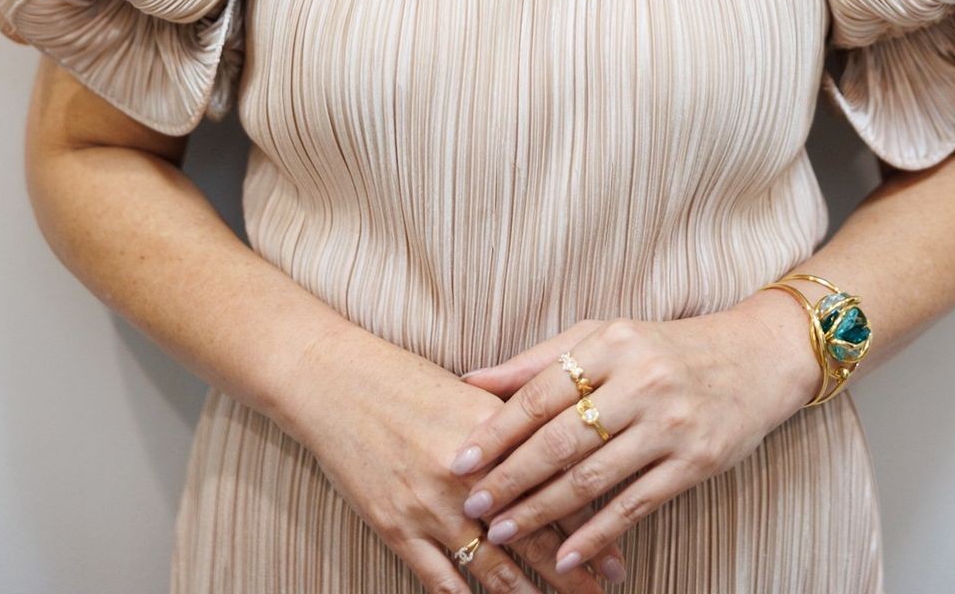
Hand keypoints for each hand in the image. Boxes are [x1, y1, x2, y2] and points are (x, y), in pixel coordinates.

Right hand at [273, 322, 628, 589]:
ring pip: (491, 568)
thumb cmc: (402, 381)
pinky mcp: (395, 529)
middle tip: (608, 587)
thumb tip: (565, 444)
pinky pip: (441, 582)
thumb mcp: (466, 393)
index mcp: (491, 435)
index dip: (590, 523)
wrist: (334, 384)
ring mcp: (428, 508)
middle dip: (573, 569)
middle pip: (532, 535)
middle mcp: (465, 477)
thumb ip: (513, 423)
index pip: (553, 488)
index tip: (619, 552)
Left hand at [444, 295, 817, 573]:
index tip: (460, 460)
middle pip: (561, 438)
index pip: (541, 392)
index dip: (497, 431)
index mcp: (612, 342)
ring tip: (503, 530)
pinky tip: (566, 555)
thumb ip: (540, 360)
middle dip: (511, 477)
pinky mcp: (695, 462)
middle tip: (473, 505)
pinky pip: (636, 504)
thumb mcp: (605, 336)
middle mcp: (640, 380)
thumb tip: (472, 380)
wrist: (755, 357)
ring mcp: (670, 424)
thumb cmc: (664, 347)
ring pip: (593, 476)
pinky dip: (597, 534)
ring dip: (543, 510)